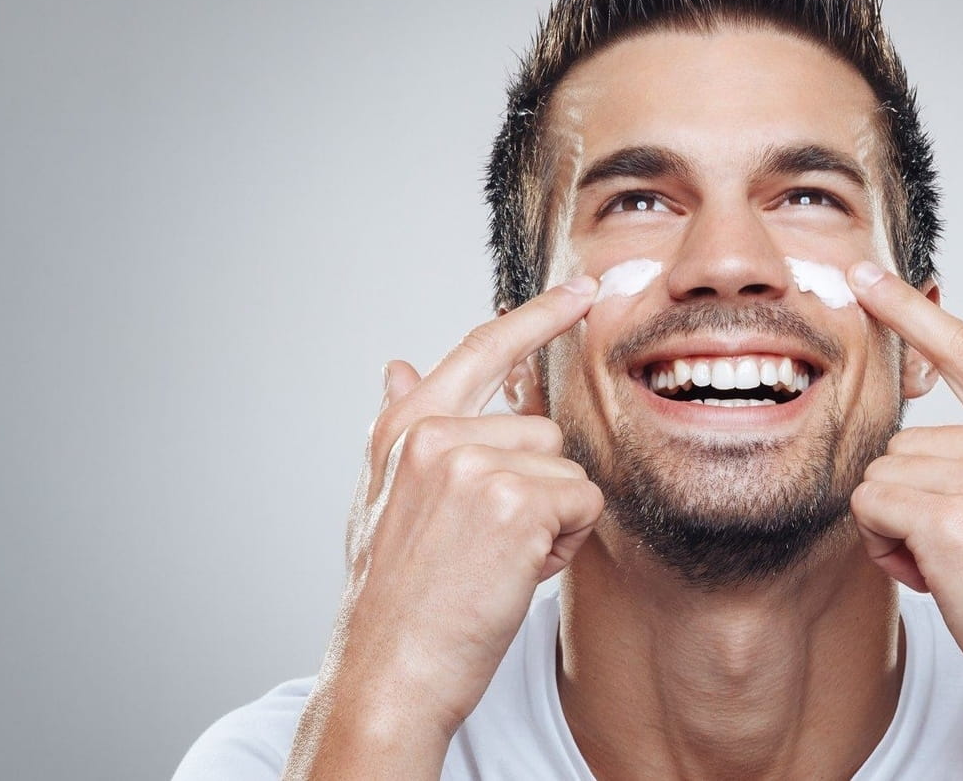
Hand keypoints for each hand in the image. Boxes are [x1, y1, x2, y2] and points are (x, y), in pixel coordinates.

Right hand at [286, 276, 602, 778]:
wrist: (387, 671)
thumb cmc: (393, 598)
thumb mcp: (380, 501)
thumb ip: (400, 430)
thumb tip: (397, 363)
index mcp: (403, 430)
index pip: (477, 351)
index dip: (535, 317)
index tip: (580, 289)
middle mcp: (433, 435)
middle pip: (542, 432)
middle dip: (536, 489)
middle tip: (488, 546)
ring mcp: (472, 464)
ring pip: (566, 470)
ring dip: (550, 520)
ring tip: (495, 563)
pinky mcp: (513, 502)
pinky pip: (582, 503)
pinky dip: (564, 544)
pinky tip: (516, 573)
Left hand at [845, 263, 962, 771]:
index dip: (910, 310)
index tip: (863, 273)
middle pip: (903, 444)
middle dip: (910, 504)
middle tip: (961, 555)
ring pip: (881, 479)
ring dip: (896, 531)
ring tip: (957, 570)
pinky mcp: (953, 519)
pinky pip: (871, 509)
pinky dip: (885, 550)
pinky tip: (936, 580)